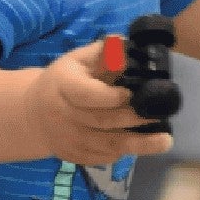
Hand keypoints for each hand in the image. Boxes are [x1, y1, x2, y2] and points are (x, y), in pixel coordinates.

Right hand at [23, 39, 172, 163]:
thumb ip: (102, 54)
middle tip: (159, 115)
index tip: (130, 94)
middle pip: (102, 120)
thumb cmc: (64, 81)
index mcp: (63, 86)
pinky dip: (123, 152)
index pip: (86, 94)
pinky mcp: (74, 156)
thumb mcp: (77, 61)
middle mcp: (63, 115)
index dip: (110, 96)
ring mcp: (68, 139)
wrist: (35, 113)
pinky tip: (143, 146)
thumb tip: (123, 43)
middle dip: (133, 118)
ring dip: (138, 144)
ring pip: (106, 144)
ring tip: (165, 140)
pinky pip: (102, 156)